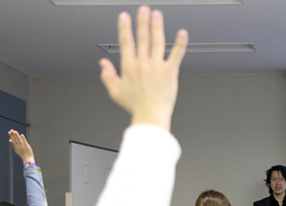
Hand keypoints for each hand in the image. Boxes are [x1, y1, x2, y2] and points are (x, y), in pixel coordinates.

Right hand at [8, 130, 34, 164]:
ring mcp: (23, 146)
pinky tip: (21, 135)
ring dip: (17, 135)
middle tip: (11, 130)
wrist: (27, 159)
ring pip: (19, 140)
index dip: (11, 136)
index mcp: (16, 147)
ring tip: (15, 131)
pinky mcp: (27, 146)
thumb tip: (10, 140)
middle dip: (13, 135)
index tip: (9, 132)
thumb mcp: (16, 150)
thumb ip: (13, 145)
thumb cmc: (23, 154)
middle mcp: (19, 146)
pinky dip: (23, 138)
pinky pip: (25, 142)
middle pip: (15, 139)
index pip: (13, 140)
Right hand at [99, 7, 187, 130]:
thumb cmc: (136, 106)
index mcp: (129, 67)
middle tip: (143, 9)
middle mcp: (143, 64)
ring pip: (157, 42)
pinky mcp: (170, 72)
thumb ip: (108, 76)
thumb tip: (103, 64)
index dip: (124, 28)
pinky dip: (180, 43)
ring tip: (157, 15)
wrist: (151, 116)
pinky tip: (182, 34)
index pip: (125, 42)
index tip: (124, 17)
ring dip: (157, 26)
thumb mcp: (116, 92)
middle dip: (142, 21)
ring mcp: (157, 67)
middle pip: (142, 38)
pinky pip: (176, 54)